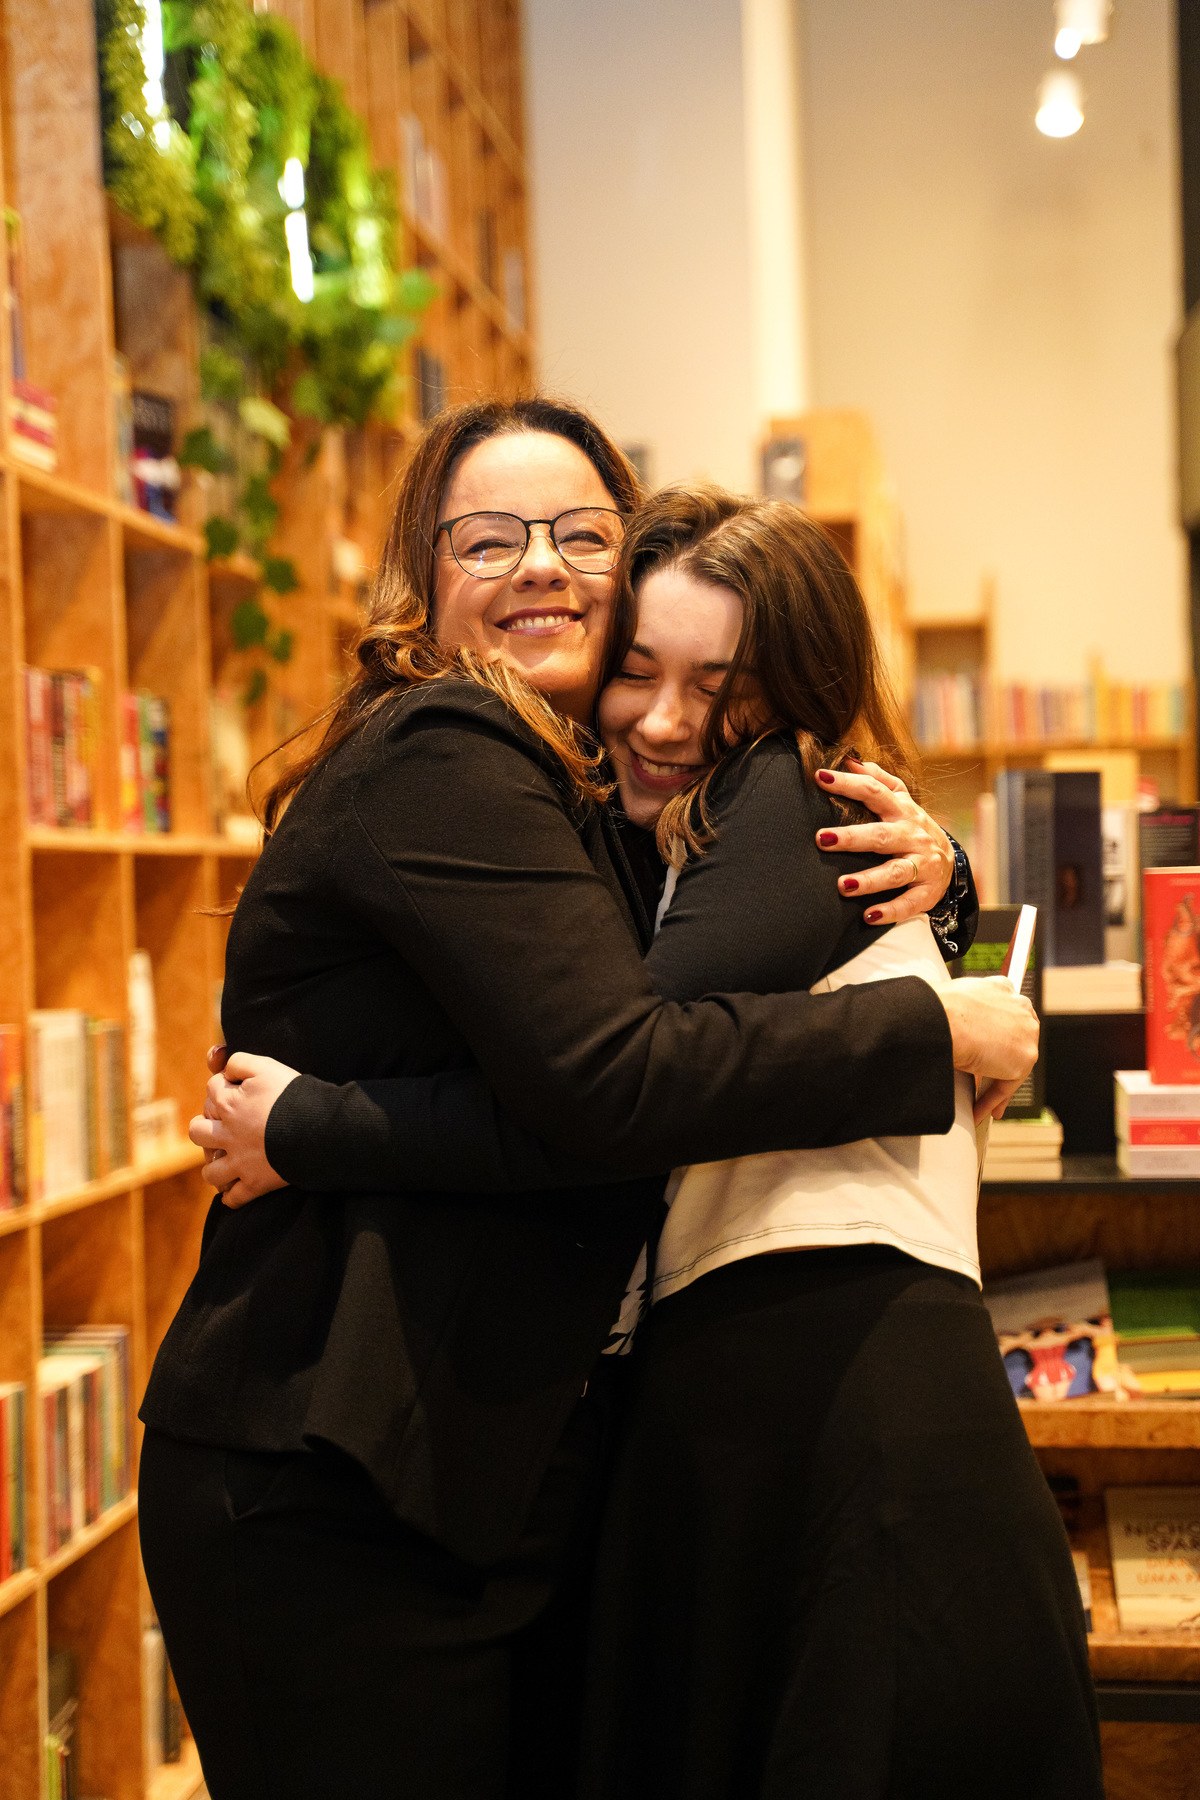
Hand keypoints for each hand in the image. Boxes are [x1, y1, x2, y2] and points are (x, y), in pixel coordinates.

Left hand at [189, 1051, 299, 1208]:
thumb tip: (225, 1070)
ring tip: (226, 1160)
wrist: (318, 1129)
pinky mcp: (255, 1183)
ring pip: (210, 1171)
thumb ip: (240, 1063)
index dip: (224, 1084)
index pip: (212, 1089)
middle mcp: (227, 1136)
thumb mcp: (267, 1066)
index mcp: (228, 1105)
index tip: (238, 1086)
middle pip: (197, 1132)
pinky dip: (232, 1197)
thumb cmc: (292, 1095)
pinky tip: (236, 1189)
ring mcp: (239, 1163)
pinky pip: (234, 1198)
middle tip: (222, 1127)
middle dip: (204, 1127)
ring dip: (214, 1166)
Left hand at [814, 760, 954, 924]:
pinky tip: (868, 916)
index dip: (848, 784)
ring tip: (843, 886)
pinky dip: (890, 911)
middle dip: (852, 837)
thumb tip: (850, 758)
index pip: (874, 792)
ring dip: (869, 879)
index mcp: (902, 811)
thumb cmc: (911, 827)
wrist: (949, 860)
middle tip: (821, 839)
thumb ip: (878, 780)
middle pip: (881, 836)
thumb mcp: (900, 800)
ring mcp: (923, 864)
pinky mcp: (928, 892)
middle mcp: (913, 836)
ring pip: (896, 872)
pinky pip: (910, 903)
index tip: (820, 778)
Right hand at [939, 978, 1038, 1124]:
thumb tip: (959, 1030)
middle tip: (985, 1083)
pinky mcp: (1025, 1058)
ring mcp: (1026, 1032)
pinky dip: (992, 1099)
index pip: (1005, 1019)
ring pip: (1011, 1066)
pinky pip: (1006, 1085)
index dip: (997, 1041)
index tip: (988, 1055)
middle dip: (1000, 1065)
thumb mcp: (956, 1002)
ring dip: (994, 1087)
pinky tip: (978, 1109)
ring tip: (979, 1104)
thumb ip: (968, 1013)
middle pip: (1013, 1044)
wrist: (941, 1017)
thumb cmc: (936, 1008)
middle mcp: (1020, 1007)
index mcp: (1002, 988)